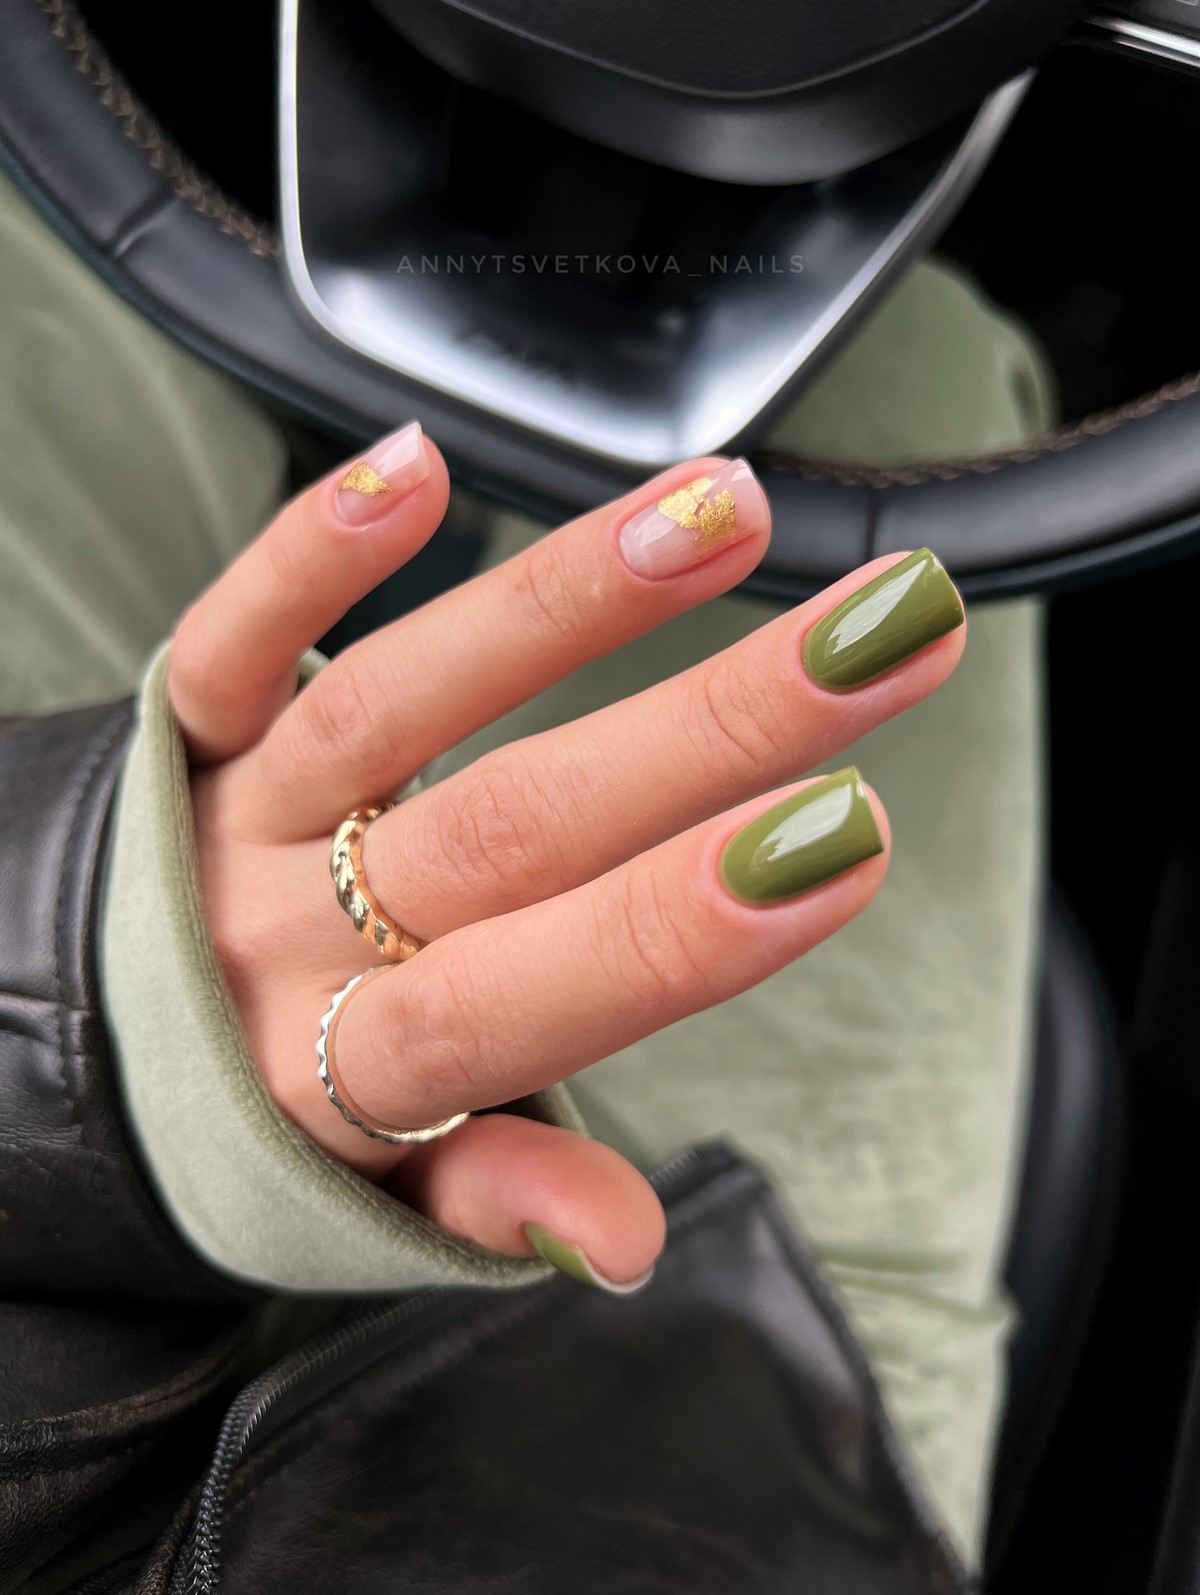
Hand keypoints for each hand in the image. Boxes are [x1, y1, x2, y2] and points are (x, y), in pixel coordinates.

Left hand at [170, 424, 964, 1288]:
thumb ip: (493, 1200)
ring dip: (567, 602)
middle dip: (714, 731)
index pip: (527, 1001)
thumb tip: (624, 1246)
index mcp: (354, 1077)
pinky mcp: (183, 735)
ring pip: (400, 702)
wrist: (67, 1064)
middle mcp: (291, 937)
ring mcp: (234, 822)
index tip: (846, 835)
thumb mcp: (375, 1202)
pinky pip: (232, 638)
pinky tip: (419, 466)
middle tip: (878, 638)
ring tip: (719, 516)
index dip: (679, 930)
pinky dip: (316, 551)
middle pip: (514, 824)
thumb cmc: (260, 1123)